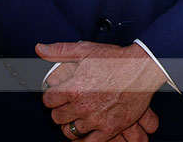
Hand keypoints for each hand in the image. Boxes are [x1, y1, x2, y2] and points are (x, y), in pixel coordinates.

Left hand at [37, 41, 165, 140]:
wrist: (143, 69)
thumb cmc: (115, 59)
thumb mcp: (85, 50)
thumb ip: (59, 51)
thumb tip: (40, 49)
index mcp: (74, 88)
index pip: (48, 101)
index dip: (51, 97)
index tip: (57, 95)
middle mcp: (83, 106)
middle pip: (57, 117)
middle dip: (60, 110)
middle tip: (68, 105)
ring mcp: (96, 119)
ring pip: (70, 132)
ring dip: (71, 124)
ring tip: (78, 115)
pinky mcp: (110, 129)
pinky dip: (83, 140)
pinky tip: (85, 131)